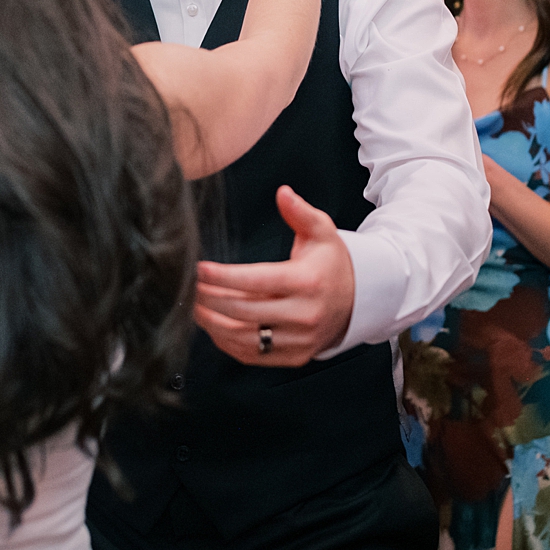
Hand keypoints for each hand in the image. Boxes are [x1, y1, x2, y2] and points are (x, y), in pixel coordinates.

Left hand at [193, 186, 355, 366]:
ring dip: (214, 324)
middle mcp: (304, 315)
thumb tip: (282, 193)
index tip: (200, 269)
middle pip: (244, 311)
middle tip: (191, 287)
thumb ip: (300, 212)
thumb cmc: (331, 264)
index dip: (223, 277)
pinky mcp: (295, 357)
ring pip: (245, 338)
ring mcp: (300, 340)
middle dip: (211, 300)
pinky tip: (215, 326)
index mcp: (307, 282)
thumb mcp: (322, 232)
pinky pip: (254, 355)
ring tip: (197, 307)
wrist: (358, 301)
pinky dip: (229, 343)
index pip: (256, 281)